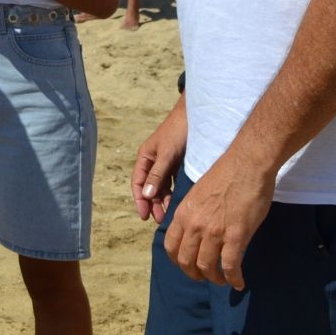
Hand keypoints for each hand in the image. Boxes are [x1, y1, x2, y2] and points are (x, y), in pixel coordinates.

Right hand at [131, 98, 186, 222]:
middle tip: (159, 220)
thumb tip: (146, 195)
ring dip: (163, 200)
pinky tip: (178, 202)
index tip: (144, 215)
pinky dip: (173, 193)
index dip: (139, 200)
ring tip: (169, 214)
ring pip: (161, 186)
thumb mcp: (166, 154)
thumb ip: (157, 174)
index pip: (138, 182)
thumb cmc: (178, 131)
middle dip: (152, 204)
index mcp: (145, 157)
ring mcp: (166, 163)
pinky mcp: (178, 164)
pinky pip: (172, 182)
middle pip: (149, 187)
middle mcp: (154, 161)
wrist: (197, 116)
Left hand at [161, 149, 274, 289]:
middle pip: (186, 261)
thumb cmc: (225, 175)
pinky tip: (239, 282)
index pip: (170, 246)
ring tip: (222, 280)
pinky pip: (230, 266)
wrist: (246, 164)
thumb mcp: (197, 193)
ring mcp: (214, 231)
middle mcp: (195, 224)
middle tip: (204, 276)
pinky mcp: (236, 235)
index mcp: (183, 212)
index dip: (177, 261)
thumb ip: (193, 213)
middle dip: (194, 274)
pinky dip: (234, 278)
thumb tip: (193, 230)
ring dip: (214, 278)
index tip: (187, 265)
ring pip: (207, 267)